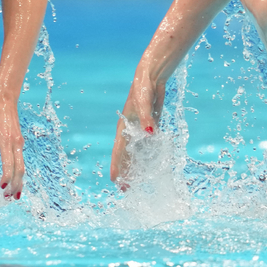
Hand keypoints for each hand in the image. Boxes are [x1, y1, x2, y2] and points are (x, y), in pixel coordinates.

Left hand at [0, 93, 24, 198]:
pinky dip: (19, 174)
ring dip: (19, 182)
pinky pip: (21, 162)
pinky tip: (15, 183)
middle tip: (8, 198)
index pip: (8, 161)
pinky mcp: (19, 143)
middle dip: (15, 184)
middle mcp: (15, 143)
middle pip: (19, 168)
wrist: (5, 98)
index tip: (0, 186)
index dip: (6, 175)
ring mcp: (19, 143)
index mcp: (4, 138)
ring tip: (14, 196)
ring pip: (22, 167)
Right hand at [110, 71, 164, 188]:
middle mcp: (130, 130)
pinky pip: (146, 145)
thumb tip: (149, 133)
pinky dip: (146, 156)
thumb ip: (147, 117)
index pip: (119, 151)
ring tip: (134, 183)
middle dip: (125, 172)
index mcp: (124, 126)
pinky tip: (149, 165)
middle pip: (126, 155)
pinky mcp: (149, 125)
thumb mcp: (144, 101)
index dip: (117, 166)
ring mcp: (139, 129)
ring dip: (134, 167)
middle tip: (125, 190)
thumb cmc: (143, 87)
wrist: (151, 76)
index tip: (115, 180)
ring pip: (135, 153)